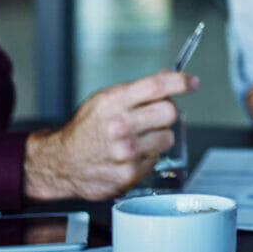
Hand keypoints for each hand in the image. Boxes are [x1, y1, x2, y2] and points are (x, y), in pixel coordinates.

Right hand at [22, 69, 197, 200]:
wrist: (60, 163)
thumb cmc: (85, 130)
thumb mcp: (105, 100)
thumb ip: (137, 90)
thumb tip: (168, 77)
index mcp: (114, 102)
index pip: (157, 86)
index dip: (180, 82)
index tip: (192, 83)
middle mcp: (120, 126)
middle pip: (169, 112)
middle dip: (167, 113)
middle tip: (155, 118)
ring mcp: (126, 152)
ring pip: (167, 138)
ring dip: (158, 138)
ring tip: (138, 140)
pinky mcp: (129, 174)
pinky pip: (156, 160)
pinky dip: (147, 157)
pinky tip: (130, 156)